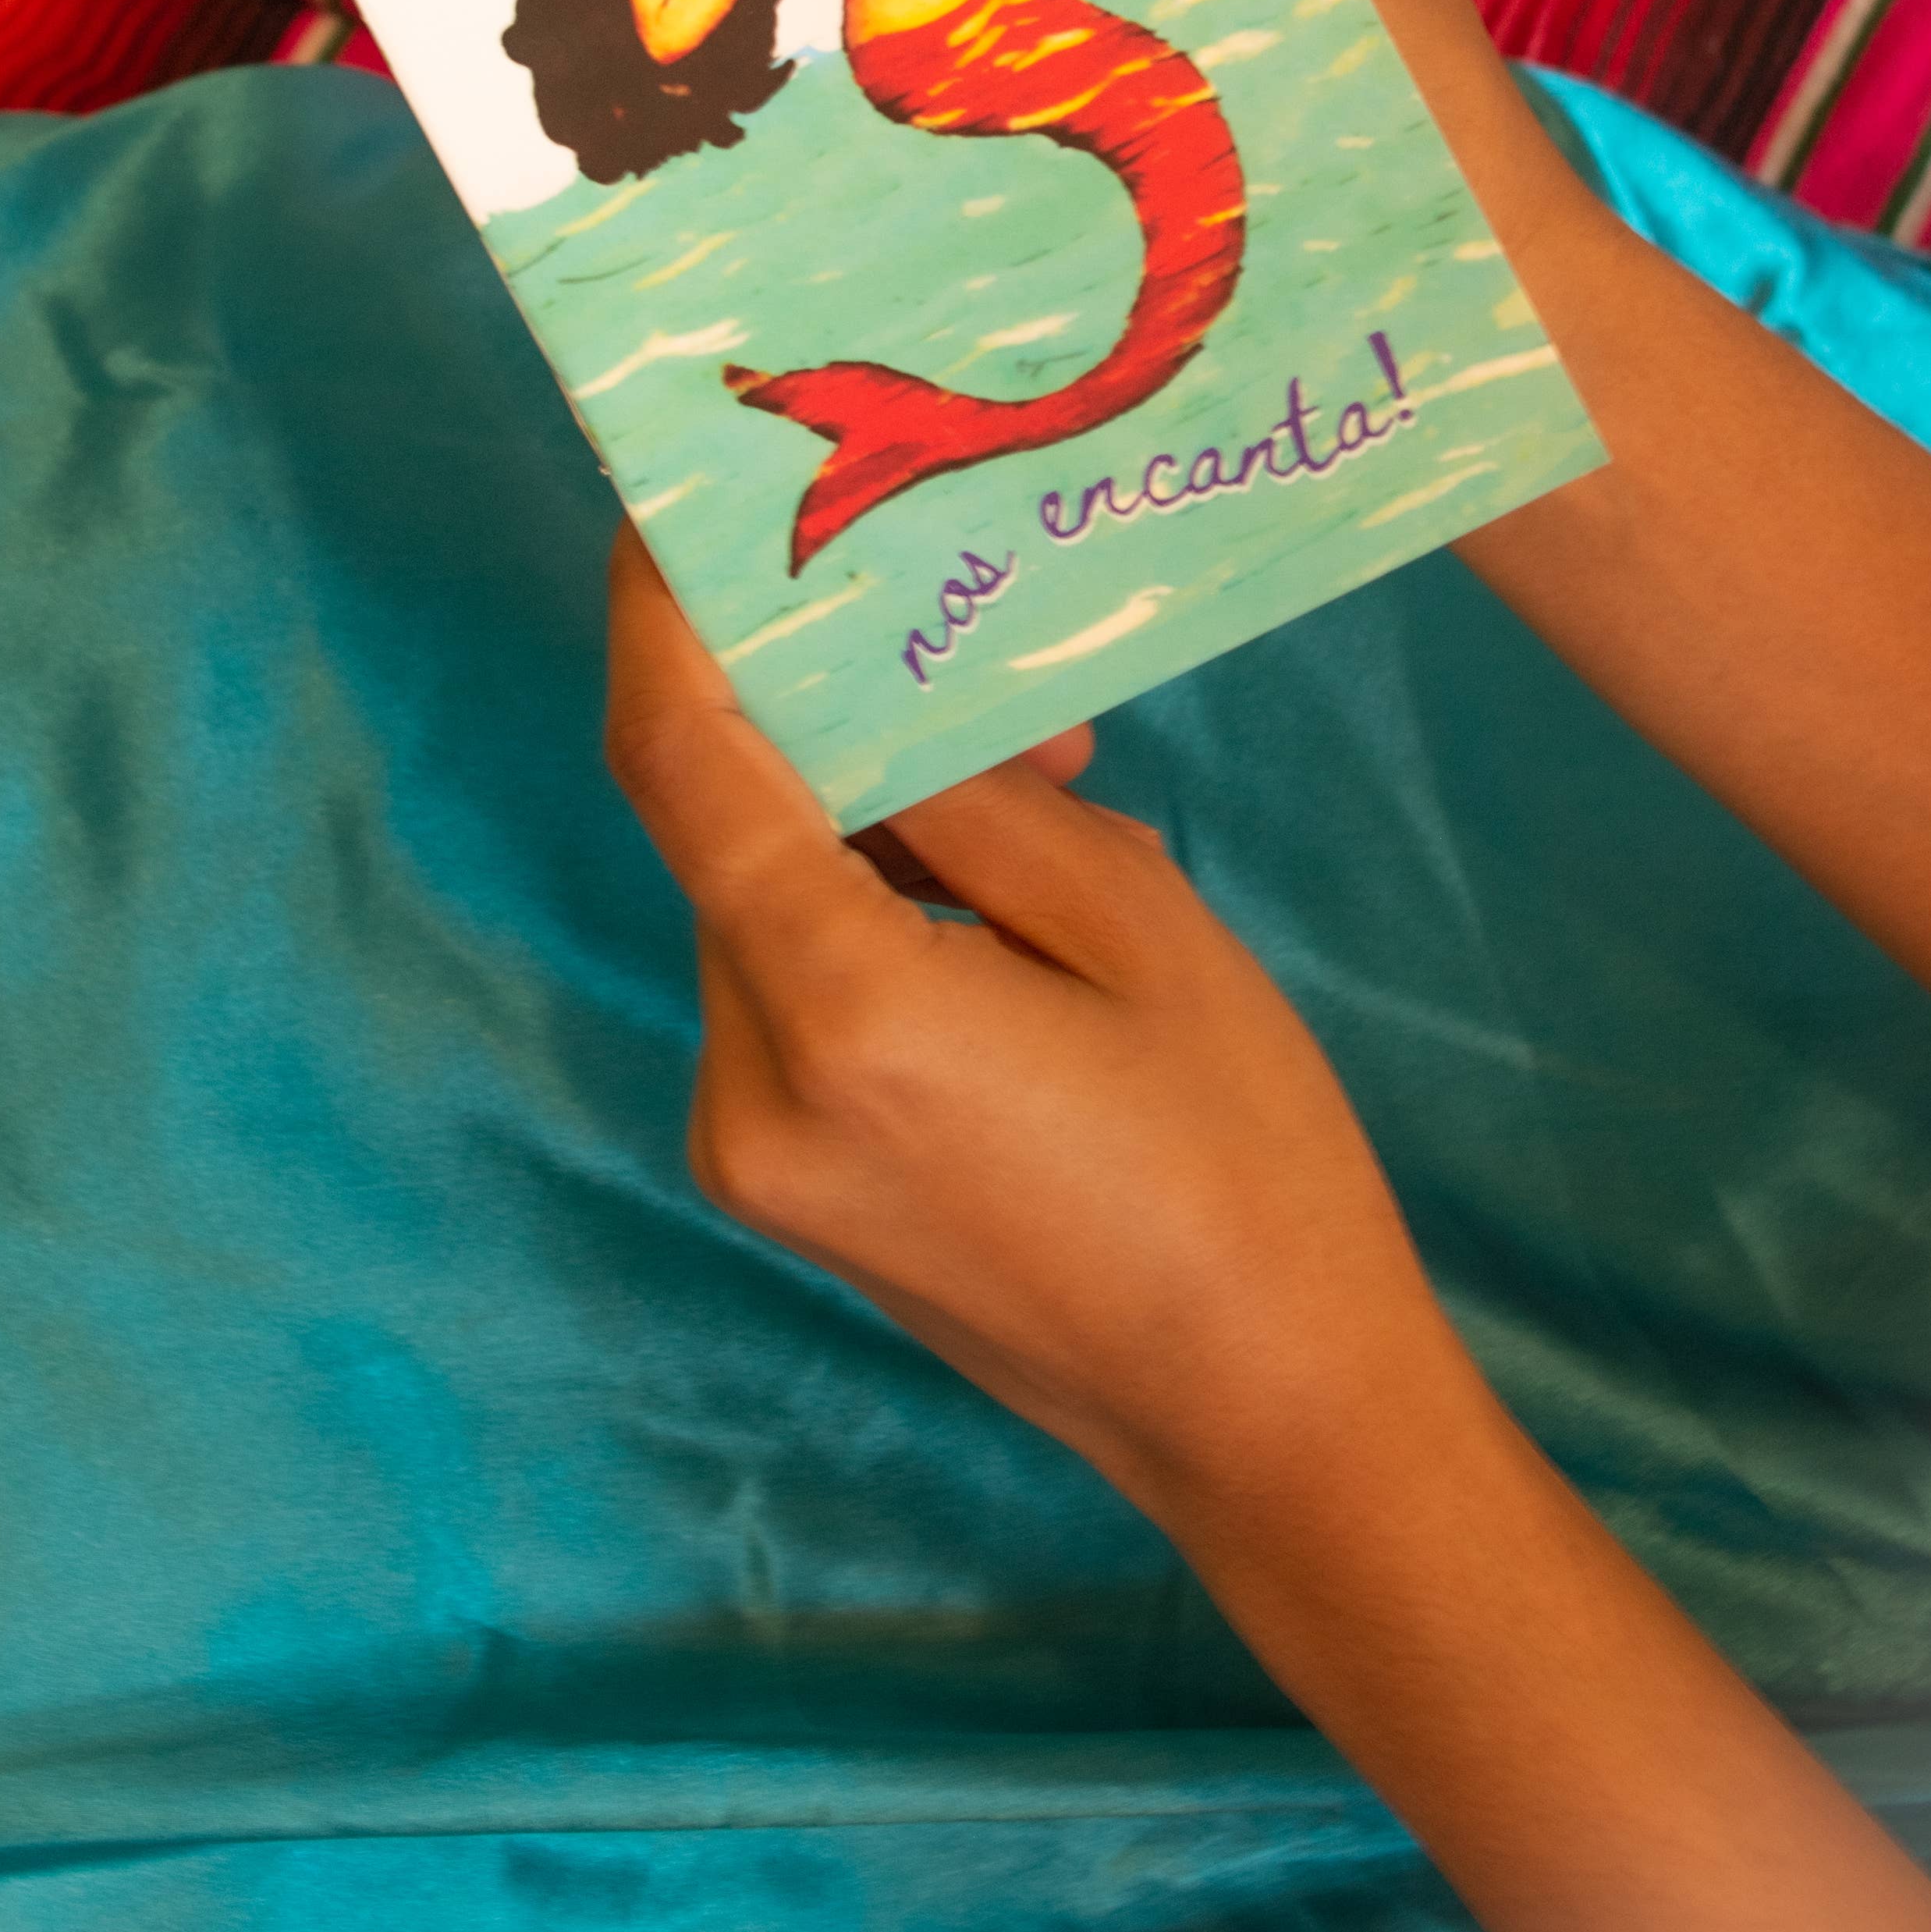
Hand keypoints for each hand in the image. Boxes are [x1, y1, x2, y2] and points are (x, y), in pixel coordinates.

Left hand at [604, 528, 1465, 1526]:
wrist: (1272, 1423)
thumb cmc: (1243, 1164)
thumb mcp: (1134, 925)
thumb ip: (978, 799)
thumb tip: (884, 709)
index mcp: (835, 1011)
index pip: (679, 763)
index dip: (658, 620)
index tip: (669, 508)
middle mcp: (748, 1087)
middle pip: (724, 835)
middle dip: (818, 720)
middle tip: (959, 646)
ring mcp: (752, 1153)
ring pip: (763, 910)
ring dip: (863, 824)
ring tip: (1049, 799)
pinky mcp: (785, 1187)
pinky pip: (793, 993)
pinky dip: (870, 916)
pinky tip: (1012, 911)